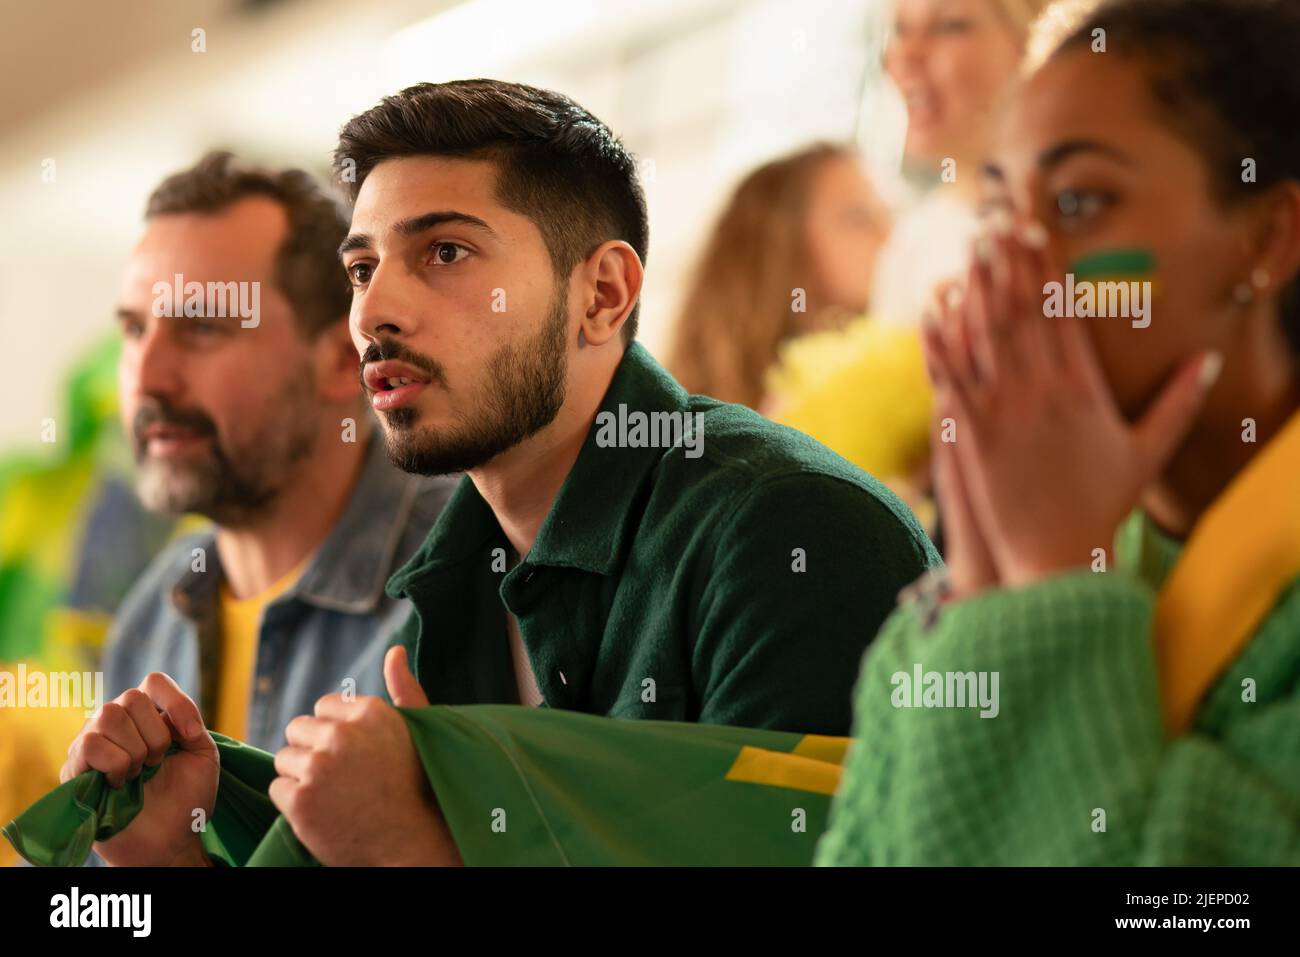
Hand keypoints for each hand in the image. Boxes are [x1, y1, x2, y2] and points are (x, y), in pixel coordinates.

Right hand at [61, 672, 216, 866]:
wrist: (169, 840)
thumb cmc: (186, 797)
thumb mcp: (203, 755)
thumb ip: (192, 725)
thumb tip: (174, 714)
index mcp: (149, 715)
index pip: (154, 682)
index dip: (175, 702)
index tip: (190, 734)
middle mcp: (118, 722)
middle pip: (131, 698)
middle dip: (156, 735)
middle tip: (157, 762)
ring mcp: (93, 742)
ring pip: (108, 715)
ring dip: (134, 750)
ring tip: (138, 774)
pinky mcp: (75, 767)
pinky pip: (89, 744)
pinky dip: (114, 764)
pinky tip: (119, 783)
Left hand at [270, 646, 461, 865]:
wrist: (411, 845)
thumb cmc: (417, 788)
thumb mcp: (415, 731)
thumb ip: (403, 688)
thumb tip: (394, 651)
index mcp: (370, 713)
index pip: (324, 708)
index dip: (334, 733)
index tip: (351, 755)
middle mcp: (342, 735)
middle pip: (299, 729)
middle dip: (313, 752)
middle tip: (339, 779)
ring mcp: (319, 768)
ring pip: (285, 759)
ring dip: (301, 778)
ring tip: (332, 796)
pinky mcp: (300, 801)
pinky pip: (278, 789)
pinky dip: (294, 804)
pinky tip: (322, 812)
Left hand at [927, 222, 1219, 586]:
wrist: (1055, 557)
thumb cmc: (1100, 507)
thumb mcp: (1147, 453)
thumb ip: (1179, 403)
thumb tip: (1209, 359)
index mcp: (1083, 391)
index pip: (1062, 315)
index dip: (1046, 270)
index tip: (1037, 233)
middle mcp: (1041, 393)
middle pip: (1021, 313)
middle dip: (1009, 264)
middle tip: (997, 222)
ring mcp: (1001, 413)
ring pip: (984, 336)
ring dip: (976, 287)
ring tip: (970, 249)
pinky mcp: (968, 435)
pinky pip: (949, 377)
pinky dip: (939, 340)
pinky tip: (931, 308)